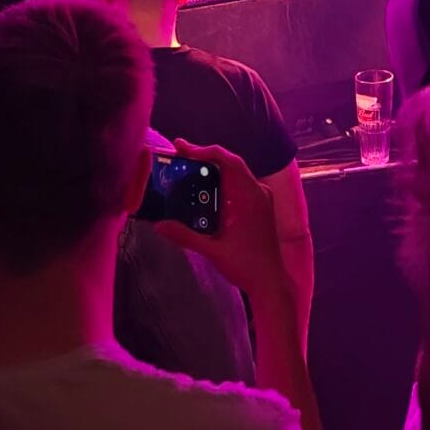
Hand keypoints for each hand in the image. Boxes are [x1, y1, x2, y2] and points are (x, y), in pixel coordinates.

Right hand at [155, 141, 291, 308]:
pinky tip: (199, 192)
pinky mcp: (256, 208)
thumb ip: (186, 236)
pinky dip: (217, 185)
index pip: (229, 161)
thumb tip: (159, 225)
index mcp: (251, 196)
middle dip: (202, 158)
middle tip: (176, 155)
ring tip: (183, 169)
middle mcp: (257, 192)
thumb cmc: (247, 266)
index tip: (181, 147)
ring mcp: (259, 199)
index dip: (205, 151)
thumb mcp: (214, 251)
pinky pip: (235, 188)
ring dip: (209, 171)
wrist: (270, 283)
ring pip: (232, 175)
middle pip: (229, 164)